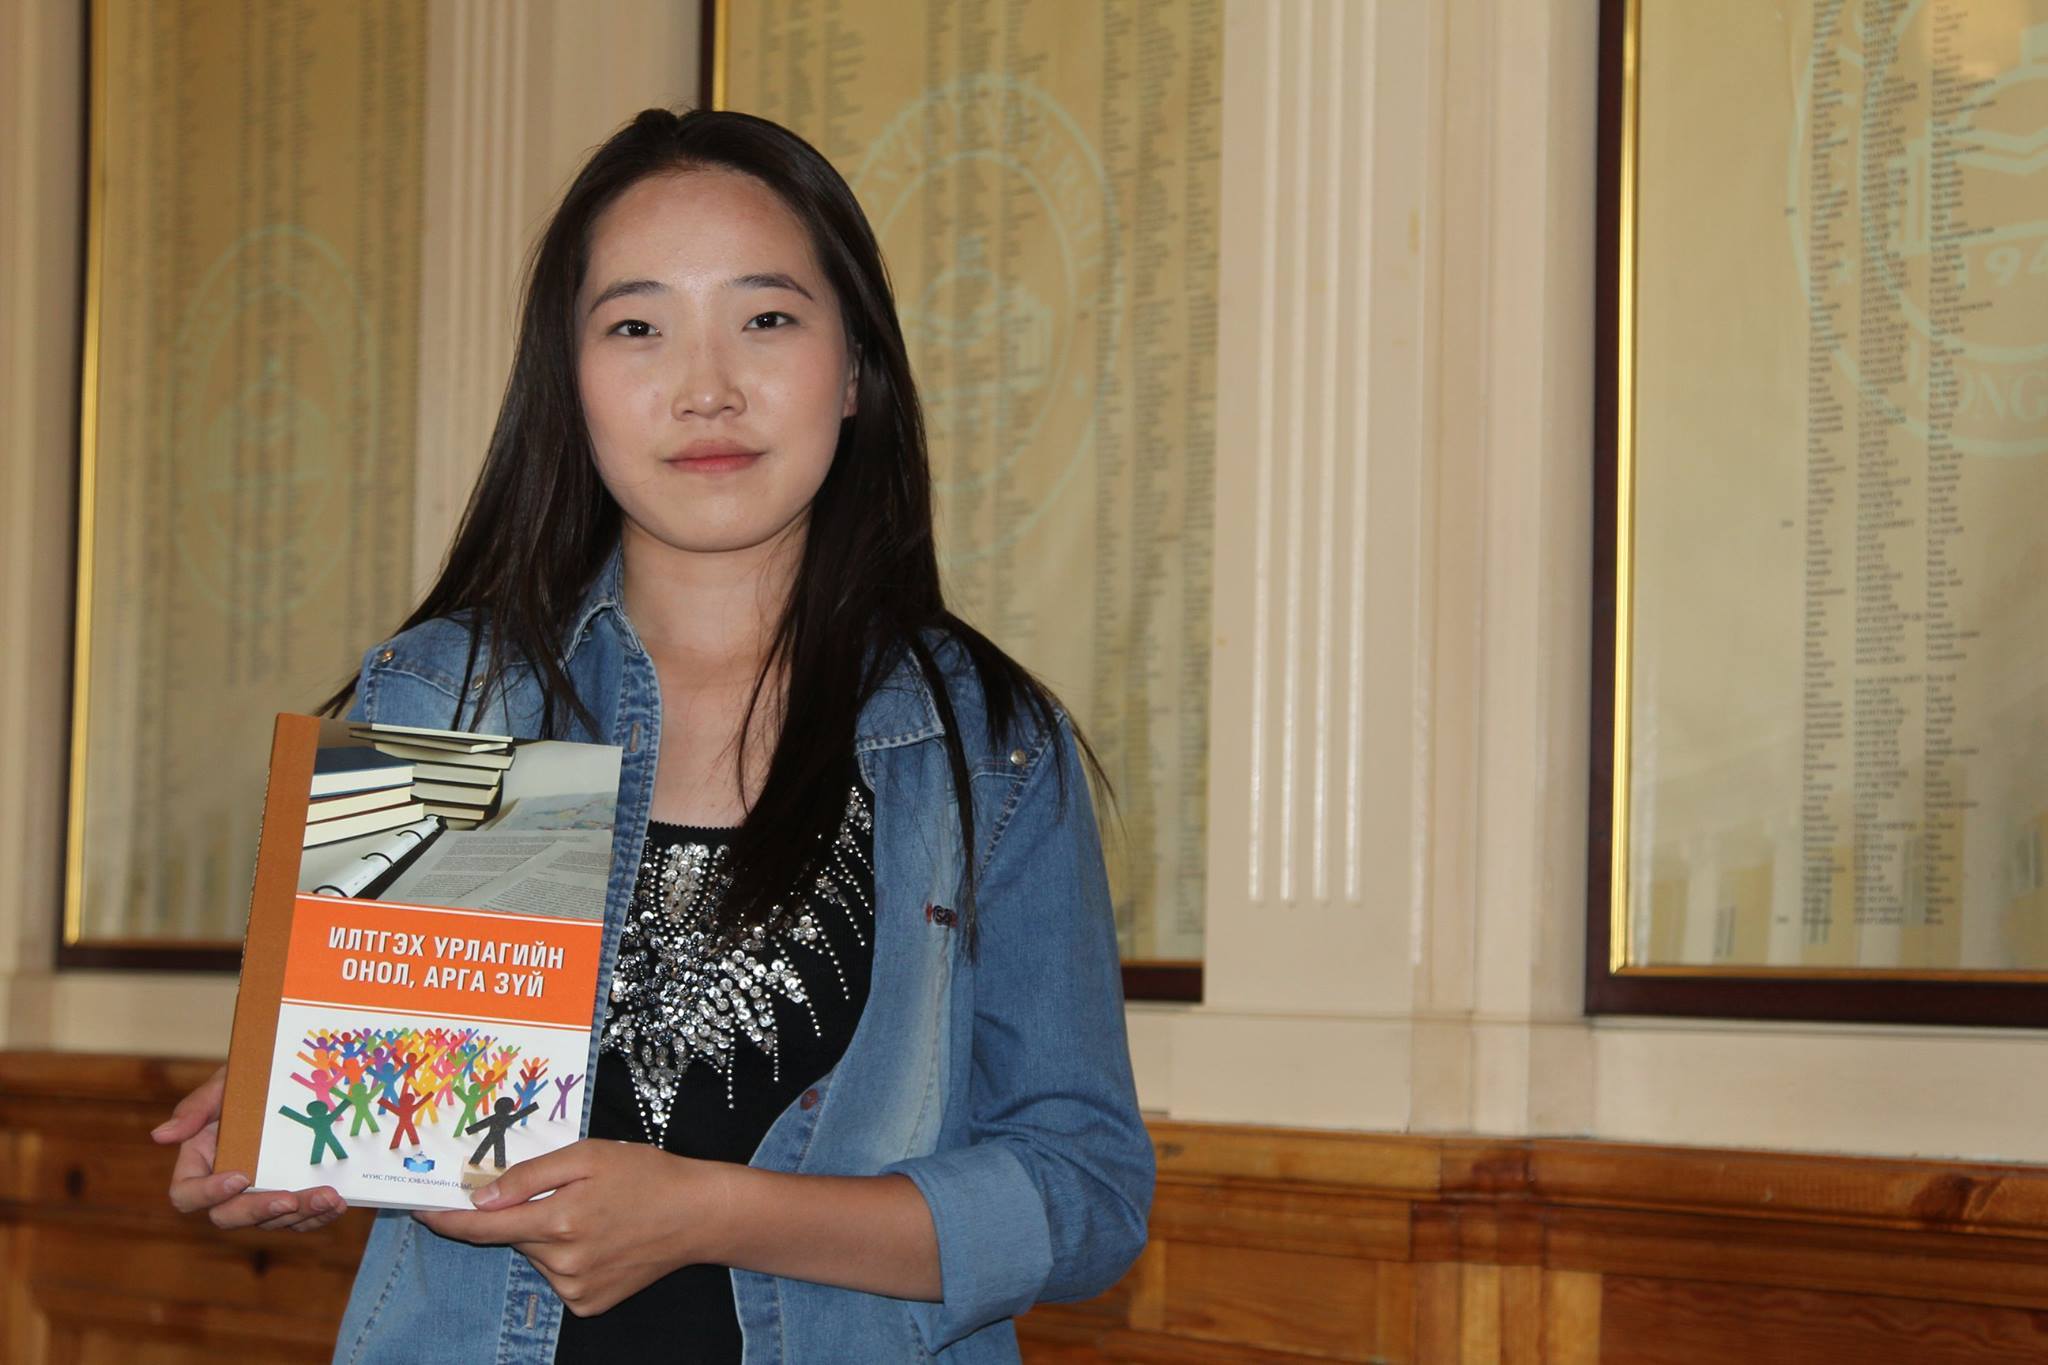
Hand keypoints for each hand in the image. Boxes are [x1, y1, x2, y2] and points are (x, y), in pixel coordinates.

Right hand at [153, 1064, 347, 1231]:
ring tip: (329, 1199)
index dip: (208, 1193)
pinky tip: (338, 1204)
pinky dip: (318, 1216)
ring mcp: (258, 1194)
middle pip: (229, 1216)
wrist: (288, 1080)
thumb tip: (159, 1136)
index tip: (240, 1176)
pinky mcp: (289, 1198)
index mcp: (200, 1162)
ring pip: (270, 1221)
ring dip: (300, 1215)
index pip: (187, 1194)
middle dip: (260, 1210)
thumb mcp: (224, 1085)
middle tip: (290, 1199)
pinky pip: (299, 1219)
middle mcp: (225, 1186)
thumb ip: (196, 1108)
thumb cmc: (248, 1080)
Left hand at [414, 1140, 727, 1315]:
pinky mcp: (588, 1305)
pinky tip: (598, 1240)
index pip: (482, 1226)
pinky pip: (557, 1277)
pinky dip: (565, 1257)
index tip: (420, 1208)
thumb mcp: (588, 1156)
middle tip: (560, 1191)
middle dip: (521, 1213)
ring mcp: (575, 1289)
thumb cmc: (644, 1175)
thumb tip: (481, 1195)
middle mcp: (561, 1262)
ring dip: (547, 1234)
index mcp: (558, 1221)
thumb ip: (530, 1175)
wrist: (696, 1215)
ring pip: (536, 1256)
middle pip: (513, 1236)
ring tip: (591, 1214)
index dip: (446, 1217)